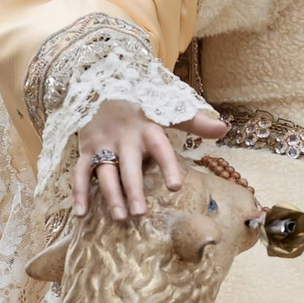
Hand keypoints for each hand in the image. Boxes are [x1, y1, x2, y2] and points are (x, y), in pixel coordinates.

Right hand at [72, 99, 227, 220]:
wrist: (102, 85)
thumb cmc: (142, 105)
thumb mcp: (168, 110)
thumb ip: (196, 123)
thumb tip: (225, 129)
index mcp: (147, 128)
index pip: (160, 148)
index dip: (168, 166)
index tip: (175, 187)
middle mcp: (125, 138)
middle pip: (129, 167)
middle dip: (133, 189)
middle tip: (140, 213)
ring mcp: (103, 144)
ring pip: (105, 172)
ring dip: (111, 195)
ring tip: (119, 217)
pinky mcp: (86, 150)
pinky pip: (79, 173)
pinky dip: (79, 192)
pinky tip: (81, 214)